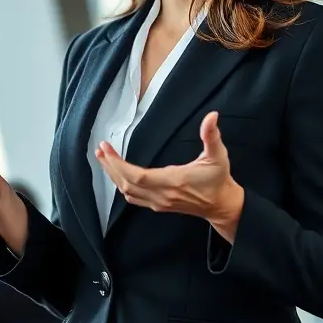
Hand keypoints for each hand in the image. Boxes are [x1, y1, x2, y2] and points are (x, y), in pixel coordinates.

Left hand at [95, 111, 244, 239]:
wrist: (222, 205)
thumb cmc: (218, 180)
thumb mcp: (218, 156)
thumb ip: (212, 135)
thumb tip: (212, 116)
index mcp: (173, 181)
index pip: (137, 176)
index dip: (118, 164)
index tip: (106, 149)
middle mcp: (162, 195)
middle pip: (126, 183)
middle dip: (110, 167)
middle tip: (100, 150)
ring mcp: (159, 202)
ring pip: (127, 192)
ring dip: (113, 176)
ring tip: (104, 159)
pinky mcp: (158, 205)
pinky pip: (133, 198)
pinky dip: (122, 185)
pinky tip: (117, 174)